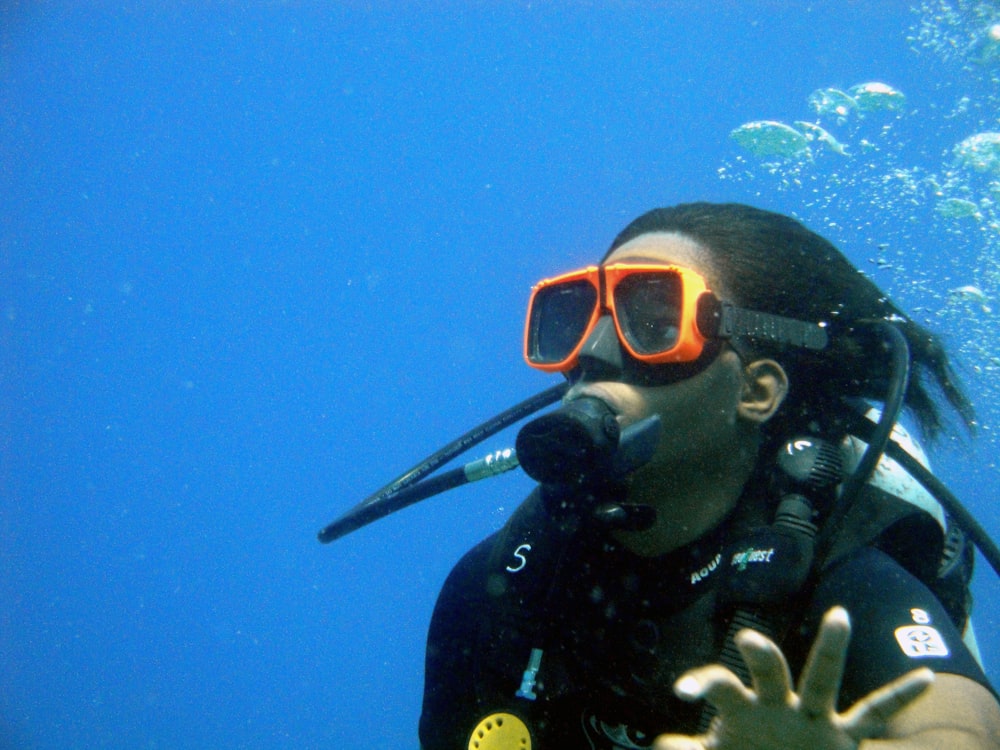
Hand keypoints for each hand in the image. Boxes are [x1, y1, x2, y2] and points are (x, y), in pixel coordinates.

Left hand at [654, 606, 933, 749]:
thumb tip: (659, 742)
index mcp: (745, 708)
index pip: (722, 685)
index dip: (702, 683)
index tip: (680, 693)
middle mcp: (779, 704)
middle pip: (770, 671)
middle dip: (760, 655)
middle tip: (747, 640)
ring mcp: (813, 716)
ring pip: (824, 679)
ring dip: (831, 649)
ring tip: (839, 614)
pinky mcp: (844, 739)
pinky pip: (875, 715)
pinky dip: (902, 698)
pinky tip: (927, 676)